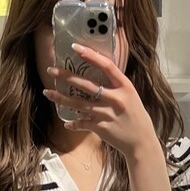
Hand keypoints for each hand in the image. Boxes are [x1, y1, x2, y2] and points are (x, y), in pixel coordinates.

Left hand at [43, 44, 159, 162]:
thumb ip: (116, 86)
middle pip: (86, 84)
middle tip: (51, 70)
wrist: (142, 142)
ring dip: (61, 98)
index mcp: (124, 86)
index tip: (76, 47)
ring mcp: (106, 114)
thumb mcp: (131, 96)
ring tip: (47, 93)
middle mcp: (115, 98)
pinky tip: (66, 123)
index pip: (106, 65)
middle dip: (66, 76)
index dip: (90, 55)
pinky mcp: (101, 128)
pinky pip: (82, 123)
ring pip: (78, 103)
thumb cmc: (136, 117)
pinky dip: (73, 123)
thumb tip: (99, 75)